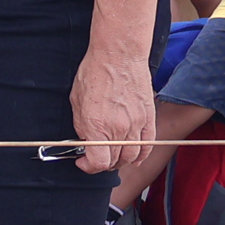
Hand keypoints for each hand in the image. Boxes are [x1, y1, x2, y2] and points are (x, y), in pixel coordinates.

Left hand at [71, 38, 155, 173]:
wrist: (118, 57)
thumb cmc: (94, 74)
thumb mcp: (76, 101)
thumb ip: (81, 126)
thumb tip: (85, 140)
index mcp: (97, 126)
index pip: (98, 163)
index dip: (88, 167)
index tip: (83, 162)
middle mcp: (119, 130)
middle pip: (115, 162)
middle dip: (103, 164)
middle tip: (96, 157)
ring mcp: (136, 126)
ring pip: (132, 157)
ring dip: (121, 161)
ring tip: (113, 156)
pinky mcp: (148, 119)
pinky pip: (147, 146)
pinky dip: (141, 155)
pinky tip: (134, 156)